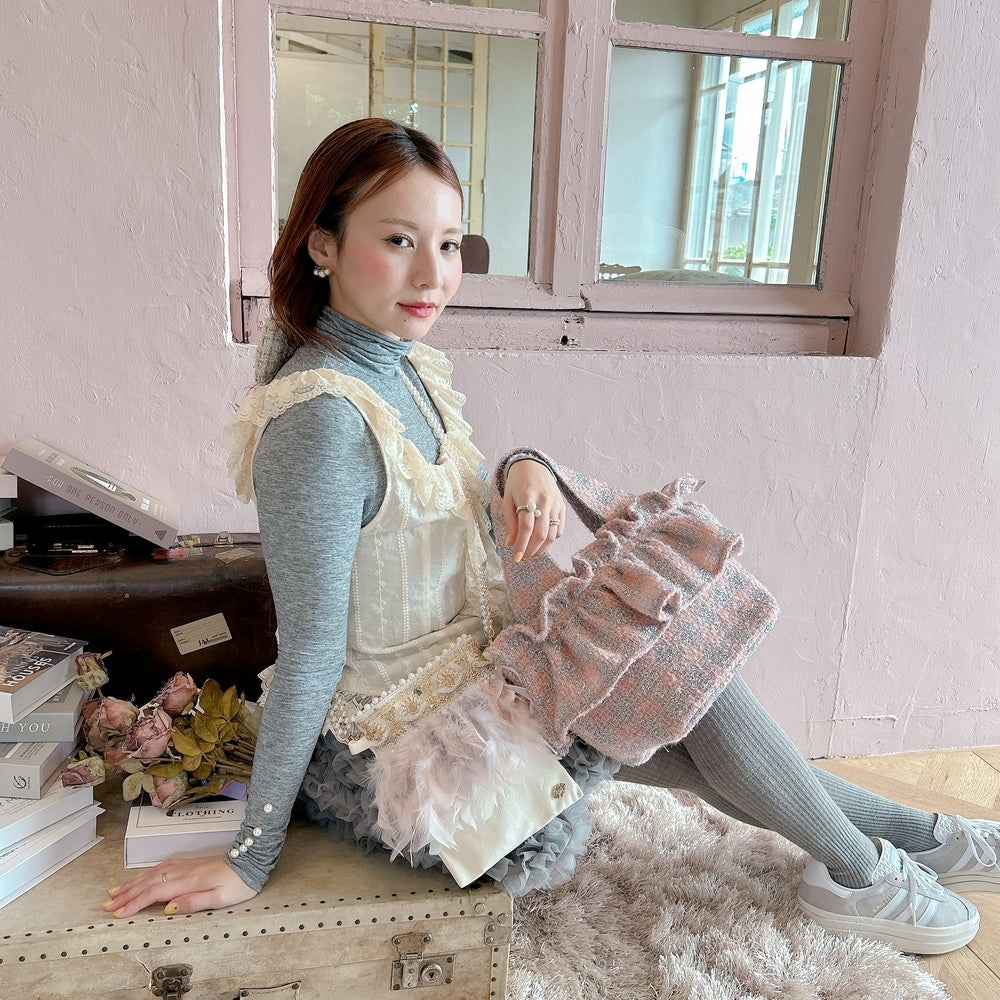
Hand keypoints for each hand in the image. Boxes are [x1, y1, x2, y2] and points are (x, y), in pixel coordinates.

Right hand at [104, 854, 257, 917]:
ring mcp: (185, 865)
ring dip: (132, 883)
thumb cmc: (239, 884)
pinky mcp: (188, 863)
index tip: (119, 913)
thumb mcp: (221, 899)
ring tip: (115, 891)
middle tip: (107, 904)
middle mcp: (183, 871)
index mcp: (190, 881)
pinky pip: (161, 867)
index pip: (156, 893)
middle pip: (149, 882)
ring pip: (152, 873)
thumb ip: (194, 903)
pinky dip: (146, 874)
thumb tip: (169, 908)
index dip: (136, 903)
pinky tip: (139, 878)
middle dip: (127, 894)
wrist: (251, 861)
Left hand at [502, 459, 564, 561]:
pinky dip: (551, 538)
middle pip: (541, 533)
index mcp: (527, 497)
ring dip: (542, 548)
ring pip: (552, 533)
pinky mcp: (562, 506)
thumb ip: (510, 522)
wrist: (533, 465)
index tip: (517, 557)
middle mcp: (544, 501)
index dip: (522, 545)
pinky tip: (542, 541)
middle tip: (524, 557)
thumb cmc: (517, 483)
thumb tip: (511, 543)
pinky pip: (560, 528)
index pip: (526, 527)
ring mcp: (555, 504)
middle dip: (532, 550)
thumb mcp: (507, 499)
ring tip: (532, 552)